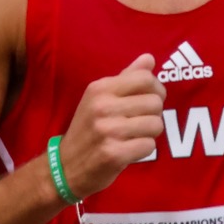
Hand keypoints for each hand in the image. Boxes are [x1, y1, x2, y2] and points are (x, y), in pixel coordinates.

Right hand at [58, 55, 165, 200]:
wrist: (67, 165)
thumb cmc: (89, 128)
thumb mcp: (100, 98)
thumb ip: (127, 78)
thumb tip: (149, 58)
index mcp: (100, 88)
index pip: (146, 78)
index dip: (156, 90)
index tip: (149, 100)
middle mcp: (102, 106)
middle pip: (155, 102)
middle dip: (154, 114)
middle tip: (138, 122)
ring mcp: (107, 130)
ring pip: (156, 124)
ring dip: (150, 133)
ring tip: (133, 136)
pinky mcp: (114, 153)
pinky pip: (150, 145)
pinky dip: (144, 149)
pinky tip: (129, 150)